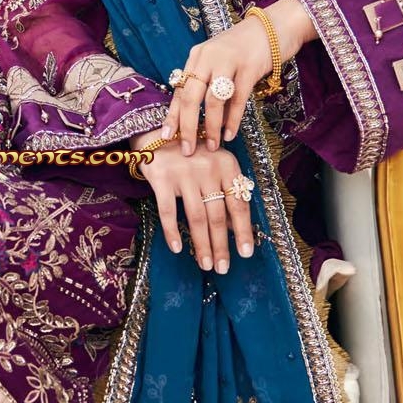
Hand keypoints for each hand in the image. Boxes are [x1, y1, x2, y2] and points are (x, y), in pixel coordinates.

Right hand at [129, 131, 253, 272]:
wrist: (156, 133)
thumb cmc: (192, 155)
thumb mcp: (215, 166)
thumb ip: (226, 192)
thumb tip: (235, 229)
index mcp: (227, 165)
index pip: (239, 203)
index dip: (243, 230)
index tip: (246, 253)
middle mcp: (208, 169)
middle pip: (218, 215)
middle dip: (221, 245)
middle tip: (223, 268)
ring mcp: (184, 174)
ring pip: (196, 217)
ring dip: (202, 244)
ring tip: (205, 265)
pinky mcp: (162, 178)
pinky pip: (168, 211)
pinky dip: (172, 231)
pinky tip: (177, 248)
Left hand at [161, 0, 317, 152]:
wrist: (277, 25)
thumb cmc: (246, 46)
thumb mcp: (220, 58)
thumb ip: (207, 80)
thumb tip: (196, 114)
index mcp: (197, 56)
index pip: (179, 90)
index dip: (173, 115)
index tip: (167, 136)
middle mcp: (209, 57)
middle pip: (191, 97)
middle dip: (187, 127)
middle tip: (187, 150)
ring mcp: (229, 61)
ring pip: (213, 101)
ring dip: (211, 126)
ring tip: (212, 145)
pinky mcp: (250, 67)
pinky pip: (238, 99)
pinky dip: (233, 119)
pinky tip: (230, 133)